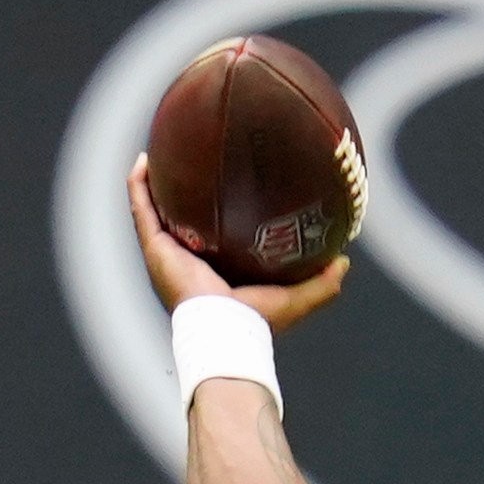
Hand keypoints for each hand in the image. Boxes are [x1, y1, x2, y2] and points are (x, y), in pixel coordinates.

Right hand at [127, 152, 349, 329]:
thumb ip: (322, 283)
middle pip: (179, 220)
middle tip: (189, 161)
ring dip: (152, 182)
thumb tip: (345, 261)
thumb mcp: (296, 299)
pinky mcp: (155, 248)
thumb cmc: (257, 322)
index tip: (224, 185)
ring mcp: (166, 253)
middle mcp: (187, 260)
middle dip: (180, 194)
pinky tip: (143, 159)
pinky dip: (138, 185)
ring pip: (153, 210)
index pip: (211, 237)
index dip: (214, 214)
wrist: (226, 331)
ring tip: (158, 151)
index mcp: (215, 271)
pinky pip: (141, 209)